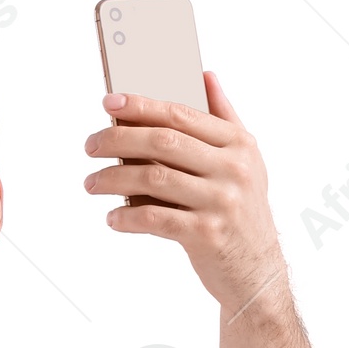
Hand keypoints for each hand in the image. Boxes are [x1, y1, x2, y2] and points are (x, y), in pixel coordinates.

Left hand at [83, 71, 287, 317]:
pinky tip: (112, 217)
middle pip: (163, 142)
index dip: (141, 106)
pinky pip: (155, 219)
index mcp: (238, 144)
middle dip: (119, 139)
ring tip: (91, 183)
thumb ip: (224, 118)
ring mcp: (220, 201)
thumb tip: (205, 75)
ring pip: (154, 178)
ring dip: (114, 179)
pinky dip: (127, 217)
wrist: (258, 273)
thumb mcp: (246, 161)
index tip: (109, 103)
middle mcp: (232, 168)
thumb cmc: (242, 213)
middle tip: (91, 145)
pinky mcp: (206, 235)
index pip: (181, 115)